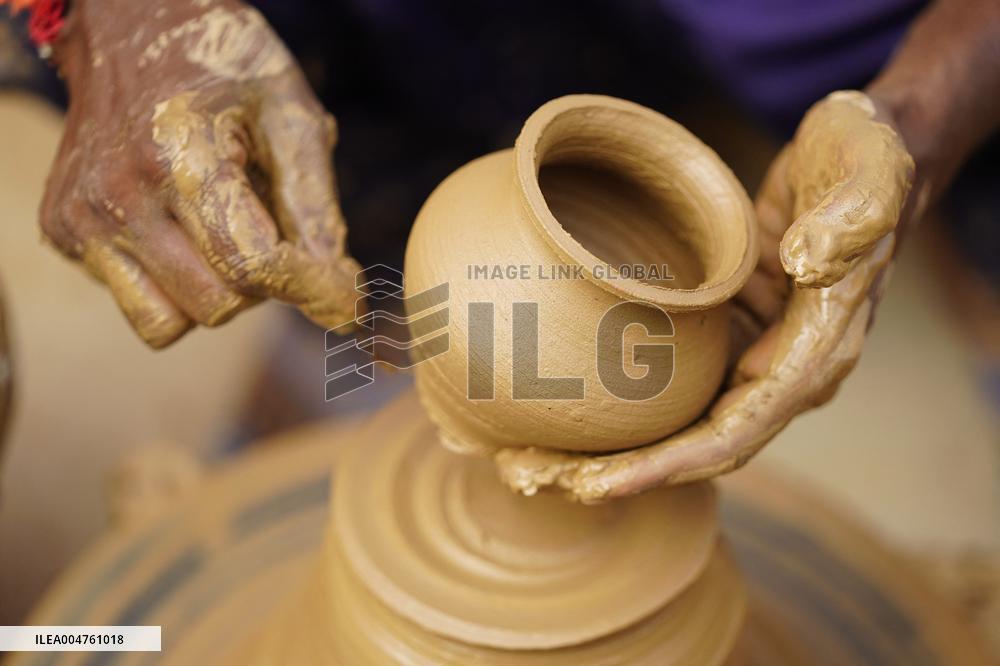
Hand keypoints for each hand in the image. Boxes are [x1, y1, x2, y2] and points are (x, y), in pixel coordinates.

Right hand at [40, 0, 359, 347]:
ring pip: (171, 323)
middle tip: (269, 232)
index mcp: (178, 153)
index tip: (347, 303)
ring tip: (223, 232)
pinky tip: (183, 229)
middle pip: (217, 305)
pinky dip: (174, 285)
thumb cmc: (222, 67)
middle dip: (260, 285)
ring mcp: (81, 218)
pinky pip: (140, 305)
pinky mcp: (63, 234)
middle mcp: (118, 194)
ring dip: (214, 292)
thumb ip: (316, 207)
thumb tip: (340, 293)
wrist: (127, 27)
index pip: (251, 263)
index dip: (310, 290)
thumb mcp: (289, 115)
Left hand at [494, 91, 916, 501]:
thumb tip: (808, 261)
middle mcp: (782, 372)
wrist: (858, 154)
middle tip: (530, 477)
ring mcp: (751, 358)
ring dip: (606, 453)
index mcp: (816, 352)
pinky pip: (672, 390)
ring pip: (676, 430)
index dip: (664, 467)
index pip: (733, 434)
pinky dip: (621, 411)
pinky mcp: (725, 337)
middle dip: (615, 474)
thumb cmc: (865, 159)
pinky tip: (568, 410)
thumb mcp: (867, 171)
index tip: (594, 485)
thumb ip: (849, 218)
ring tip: (528, 460)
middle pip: (692, 451)